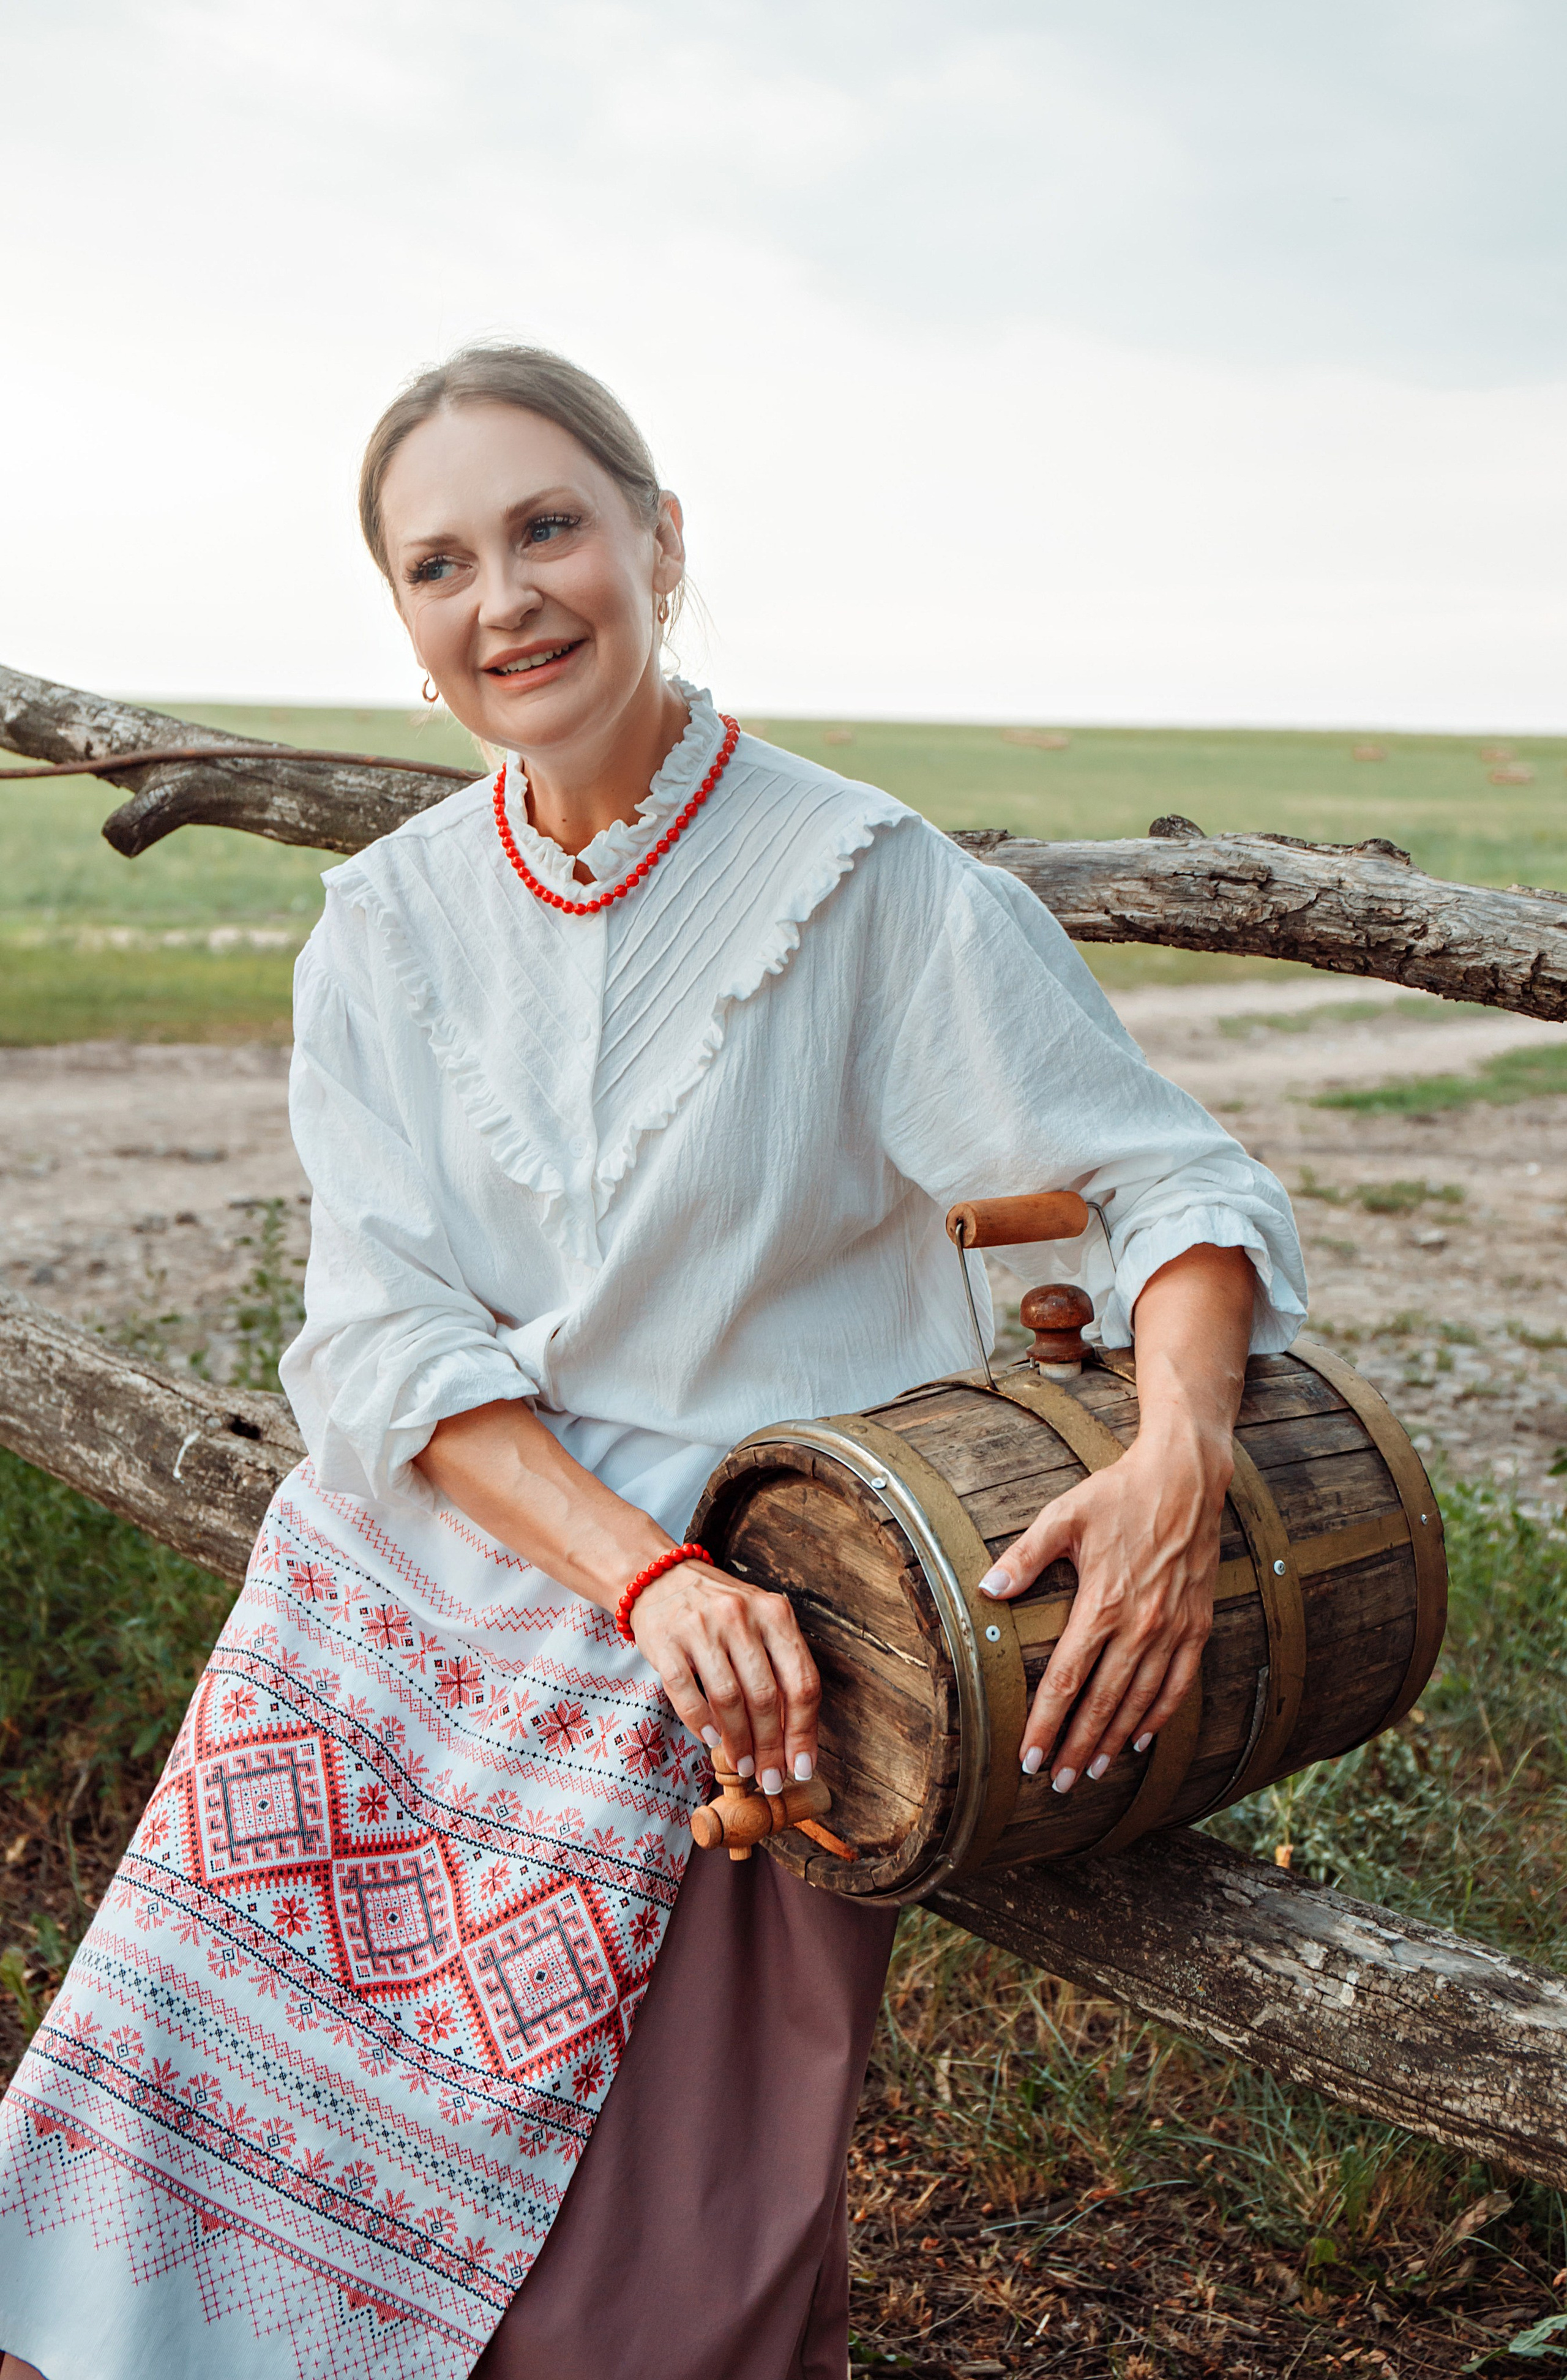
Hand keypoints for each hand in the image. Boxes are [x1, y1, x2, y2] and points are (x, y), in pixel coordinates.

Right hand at [629, 1561, 820, 1793]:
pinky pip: (687, 1694)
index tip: (801, 1767)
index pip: (802, 1681)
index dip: (803, 1732)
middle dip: (770, 1748)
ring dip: (738, 1743)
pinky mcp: (666, 1642)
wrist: (658, 1577)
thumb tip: (794, 1740)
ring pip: (728, 1700)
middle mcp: (741, 1616)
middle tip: (770, 1778)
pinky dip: (701, 1724)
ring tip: (742, 1766)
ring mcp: (701, 1628)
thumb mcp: (759, 1623)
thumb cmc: (719, 1612)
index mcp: (775, 1613)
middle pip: (766, 1697)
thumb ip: (779, 1669)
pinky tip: (710, 1740)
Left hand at [979, 1413, 1230, 1788]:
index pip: (1069, 1680)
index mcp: (1102, 1604)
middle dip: (1077, 1747)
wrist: (1185, 1477)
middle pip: (1104, 1703)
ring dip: (1115, 1740)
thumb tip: (987, 1588)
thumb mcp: (1063, 1516)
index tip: (1030, 1757)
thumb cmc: (1118, 1493)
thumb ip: (1025, 1557)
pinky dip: (1160, 1715)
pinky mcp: (1197, 1623)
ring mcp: (1173, 1628)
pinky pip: (1179, 1682)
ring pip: (1141, 1701)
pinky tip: (1142, 1737)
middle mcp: (1140, 1625)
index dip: (1047, 1723)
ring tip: (1093, 1771)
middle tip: (1058, 1784)